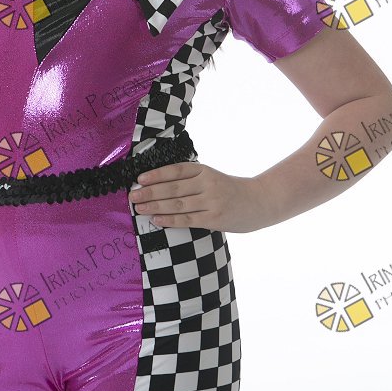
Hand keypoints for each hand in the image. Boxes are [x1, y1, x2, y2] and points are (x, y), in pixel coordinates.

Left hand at [128, 161, 267, 233]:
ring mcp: (211, 202)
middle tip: (132, 196)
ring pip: (177, 204)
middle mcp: (207, 184)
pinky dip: (170, 219)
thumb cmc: (230, 190)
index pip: (176, 171)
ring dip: (155, 206)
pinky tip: (156, 219)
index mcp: (205, 170)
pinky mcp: (214, 219)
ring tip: (139, 209)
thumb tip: (159, 185)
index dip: (156, 174)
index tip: (139, 179)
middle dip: (150, 192)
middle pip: (173, 188)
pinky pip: (187, 220)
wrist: (259, 202)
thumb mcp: (212, 177)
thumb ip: (191, 180)